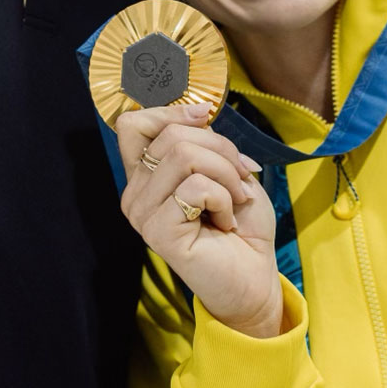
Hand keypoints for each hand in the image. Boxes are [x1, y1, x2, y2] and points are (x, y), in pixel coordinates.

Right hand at [116, 104, 281, 337]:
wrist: (255, 275)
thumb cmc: (241, 223)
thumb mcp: (224, 168)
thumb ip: (202, 141)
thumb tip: (199, 112)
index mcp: (145, 176)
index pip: (132, 124)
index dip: (170, 112)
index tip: (205, 118)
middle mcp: (134, 193)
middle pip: (171, 135)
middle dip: (221, 148)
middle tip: (241, 177)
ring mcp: (141, 214)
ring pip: (185, 156)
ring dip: (226, 173)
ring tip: (236, 200)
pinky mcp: (157, 231)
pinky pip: (196, 188)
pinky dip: (224, 199)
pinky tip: (226, 222)